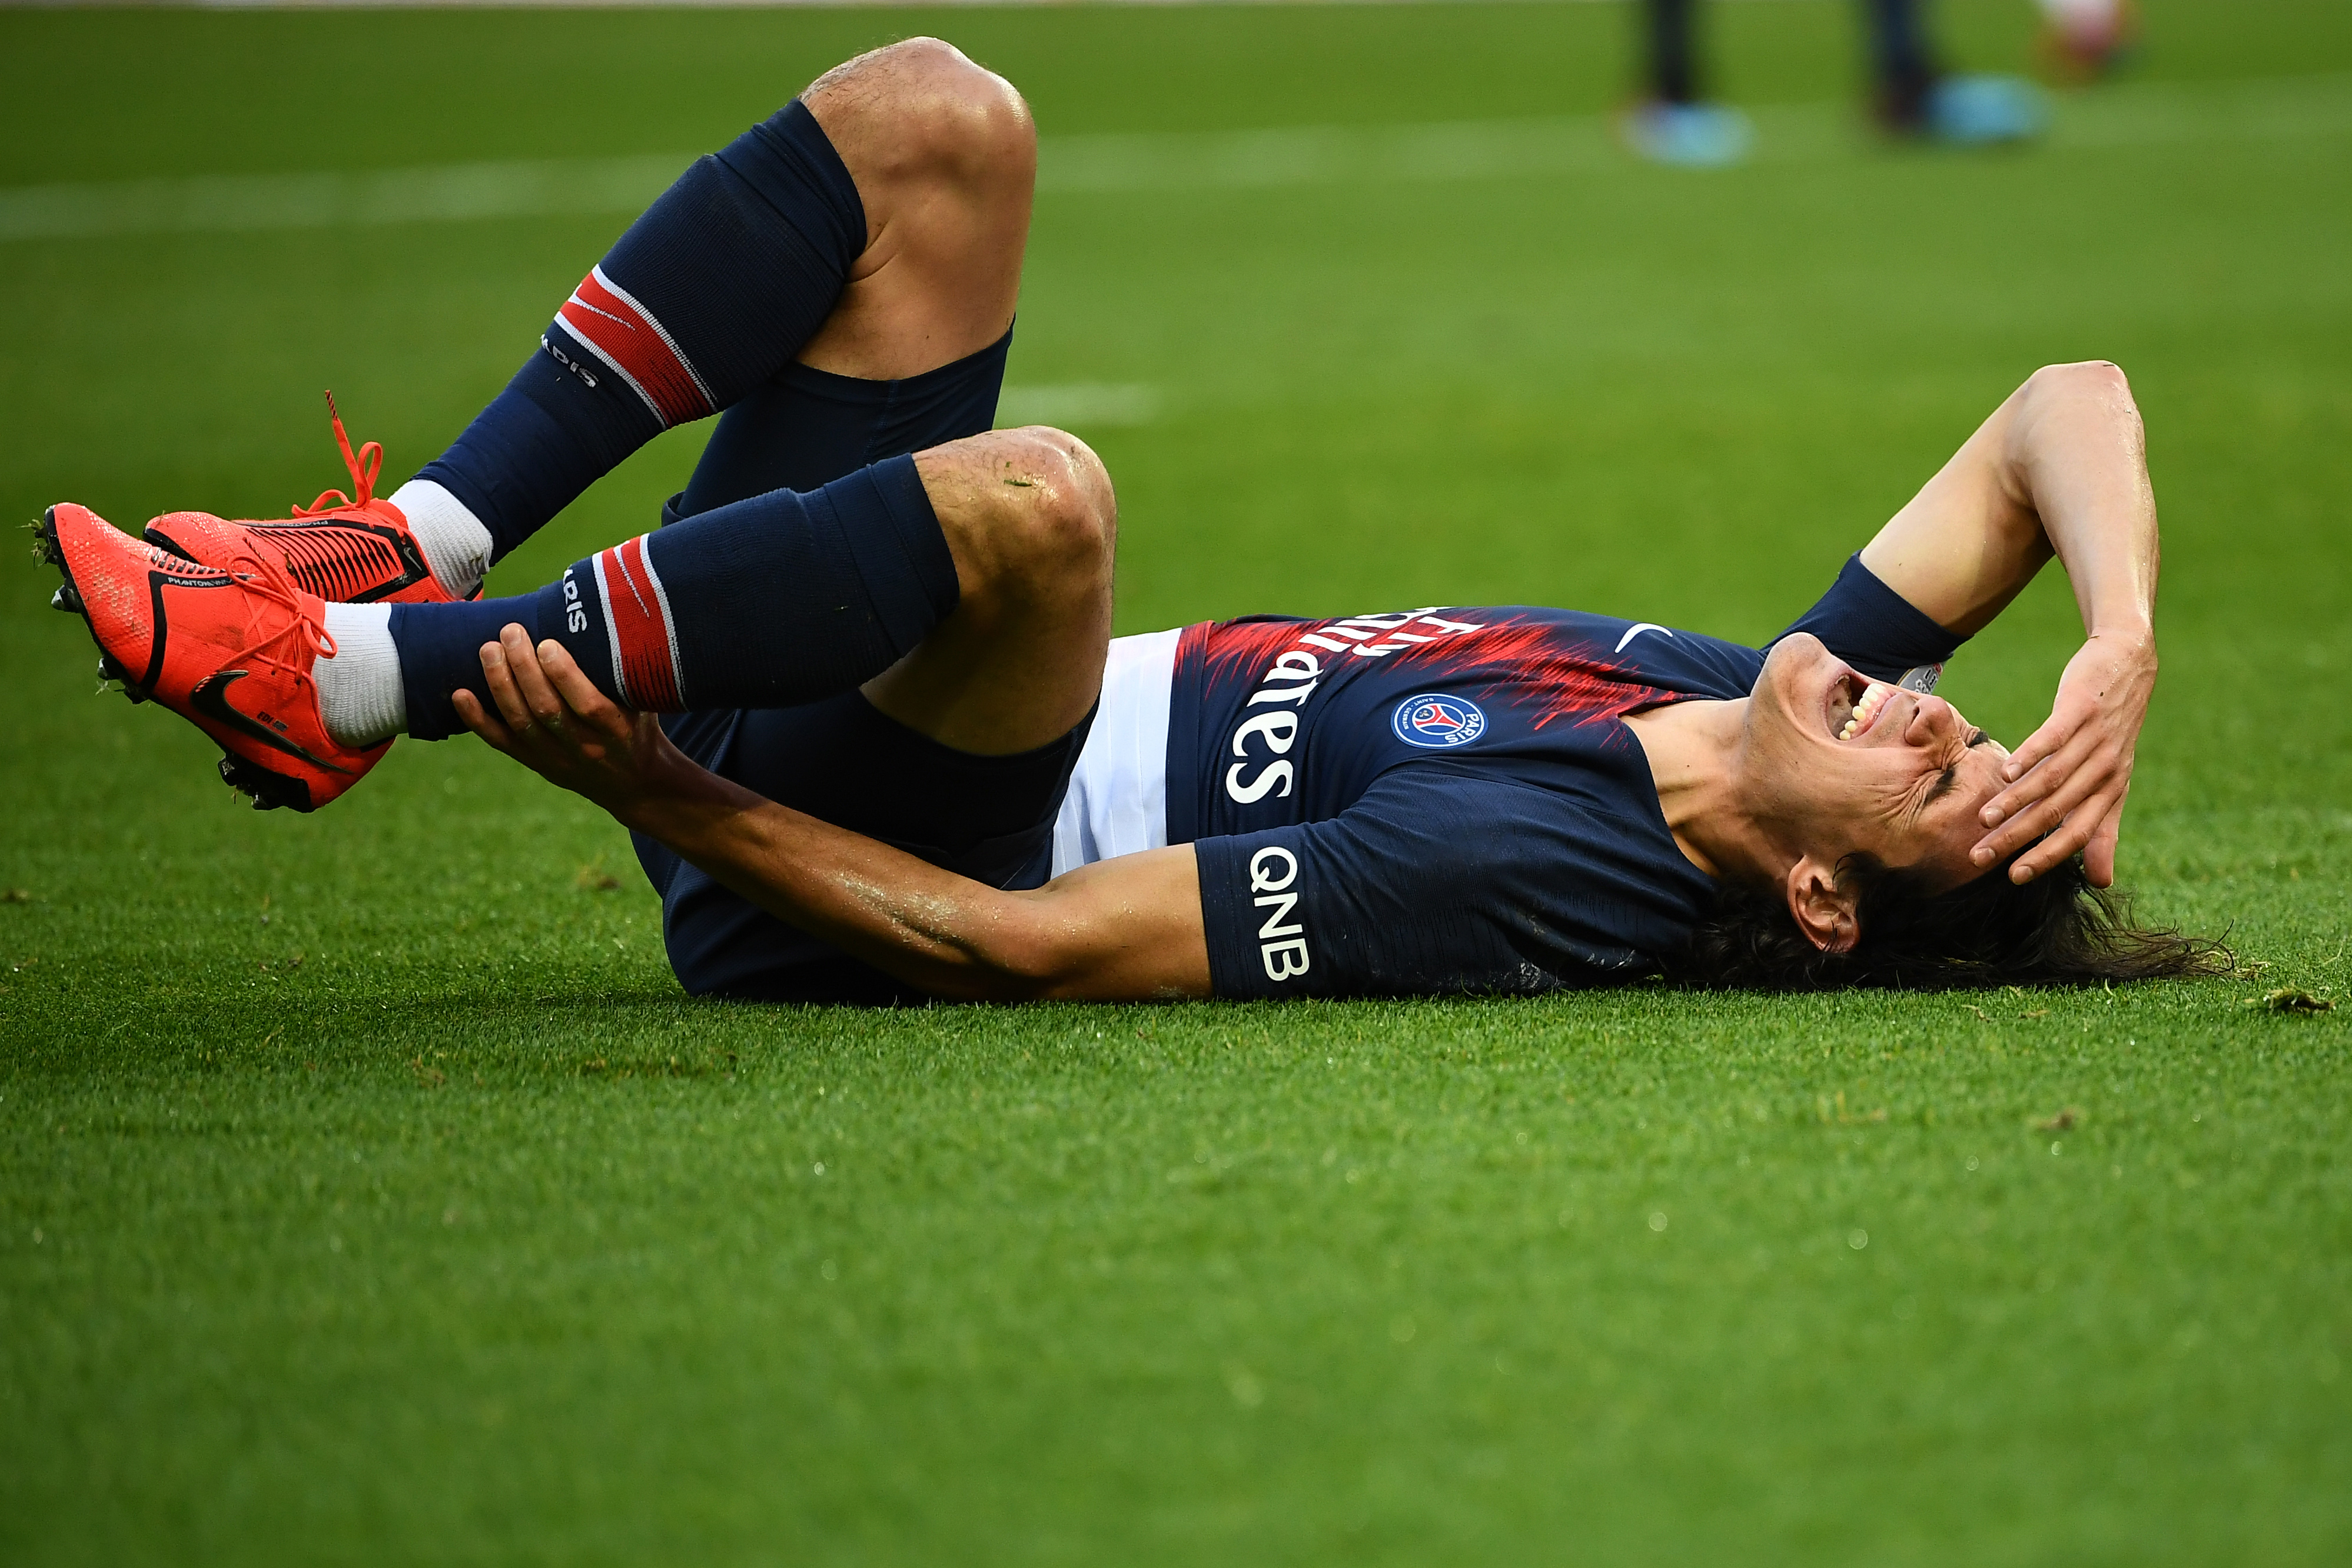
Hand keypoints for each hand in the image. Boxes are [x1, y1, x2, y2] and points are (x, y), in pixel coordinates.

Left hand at [453, 625, 676, 821]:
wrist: (633, 783)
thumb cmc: (638, 726)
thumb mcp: (646, 702)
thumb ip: (629, 671)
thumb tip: (607, 616)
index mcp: (617, 730)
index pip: (588, 705)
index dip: (564, 675)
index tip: (547, 642)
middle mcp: (586, 747)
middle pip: (547, 709)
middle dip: (524, 668)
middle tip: (511, 632)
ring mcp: (557, 758)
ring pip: (521, 722)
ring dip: (500, 684)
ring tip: (488, 649)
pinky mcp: (536, 762)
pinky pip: (501, 742)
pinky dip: (477, 720)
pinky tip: (460, 693)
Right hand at [1970, 630, 2155, 886]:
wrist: (2128, 666)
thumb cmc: (2113, 729)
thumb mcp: (2113, 779)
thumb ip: (2103, 829)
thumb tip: (2102, 882)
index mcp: (2111, 790)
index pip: (2076, 832)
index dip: (2046, 856)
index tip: (2013, 877)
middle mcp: (2105, 768)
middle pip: (2056, 811)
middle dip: (2017, 837)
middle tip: (1981, 856)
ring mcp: (2094, 738)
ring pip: (2050, 778)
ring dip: (2015, 801)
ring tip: (1983, 818)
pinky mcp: (2080, 709)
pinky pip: (2053, 738)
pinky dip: (2029, 755)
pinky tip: (2004, 772)